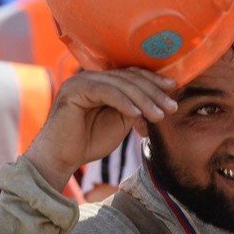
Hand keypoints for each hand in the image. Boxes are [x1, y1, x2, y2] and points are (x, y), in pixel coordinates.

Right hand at [25, 68, 175, 189]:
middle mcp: (90, 76)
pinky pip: (106, 92)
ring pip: (120, 84)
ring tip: (159, 115)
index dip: (153, 81)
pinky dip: (124, 103)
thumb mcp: (119, 122)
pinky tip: (138, 114)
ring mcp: (81, 81)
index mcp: (101, 81)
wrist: (60, 159)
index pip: (131, 75)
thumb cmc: (88, 143)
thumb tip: (158, 99)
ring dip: (143, 100)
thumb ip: (134, 108)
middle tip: (171, 107)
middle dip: (153, 92)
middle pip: (128, 77)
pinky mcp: (74, 90)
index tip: (173, 91)